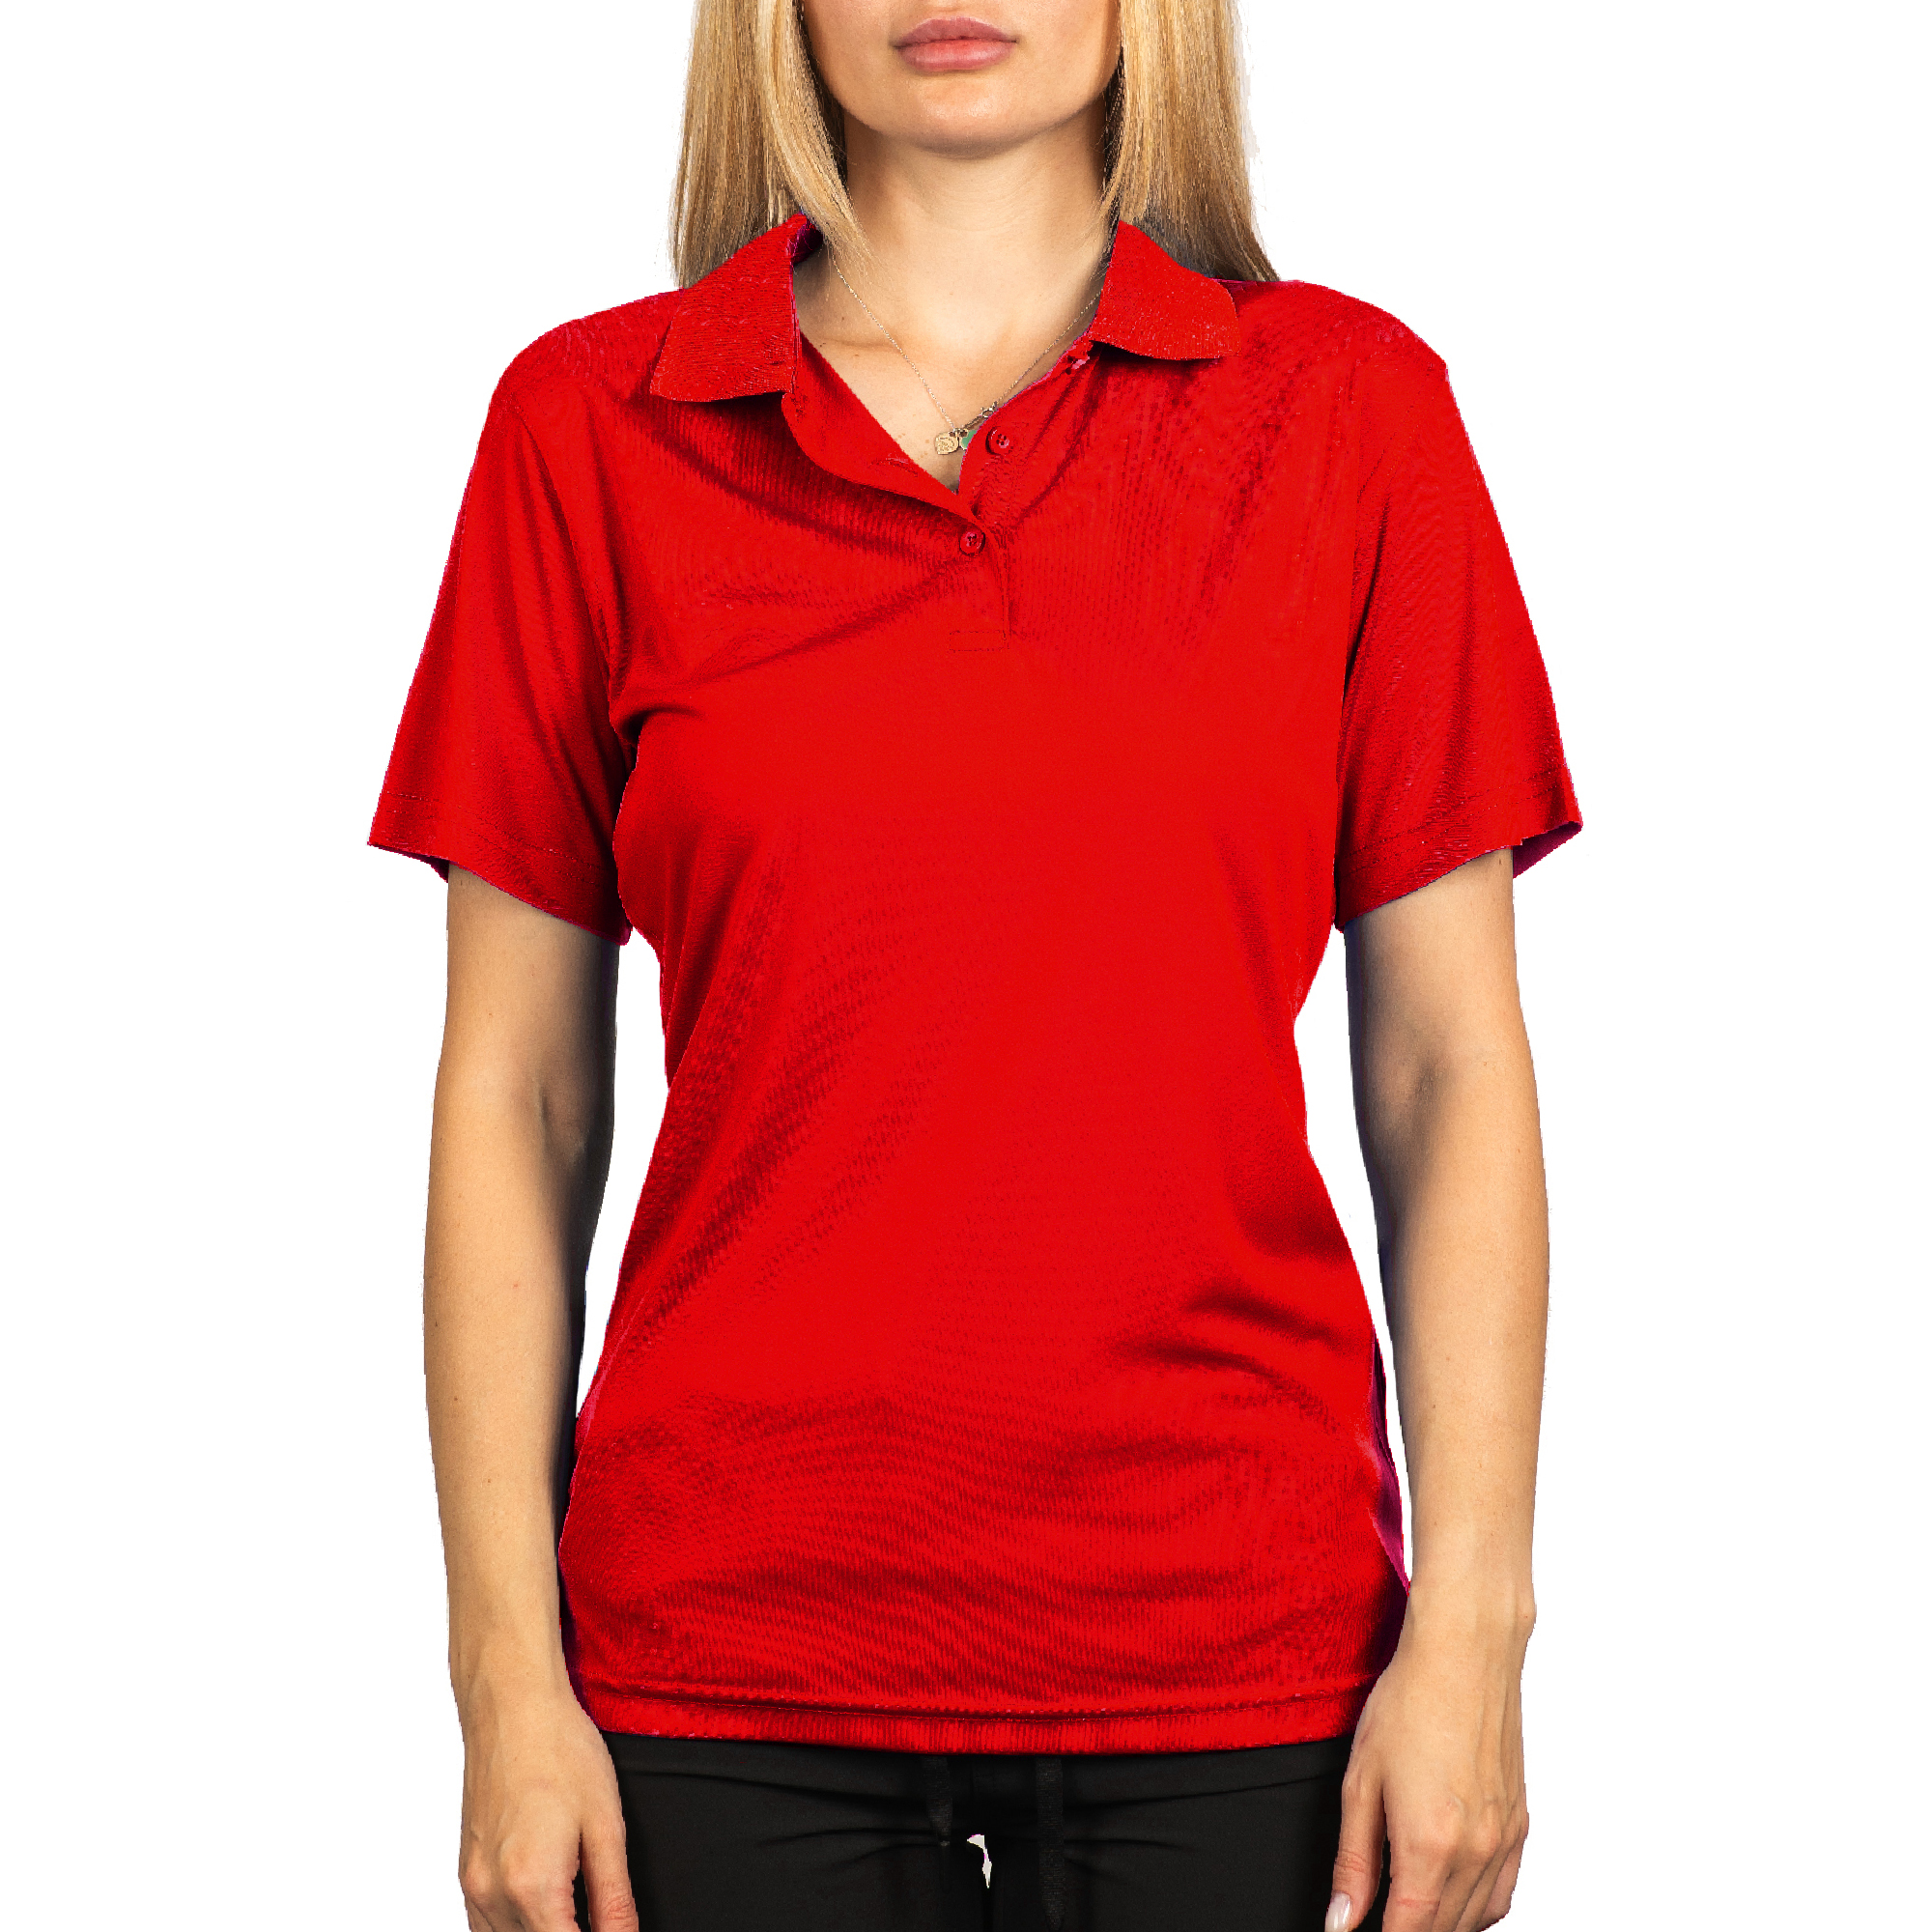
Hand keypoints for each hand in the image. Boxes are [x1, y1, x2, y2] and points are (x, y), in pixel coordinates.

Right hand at [456, 1676, 637, 1931]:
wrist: (511, 1703)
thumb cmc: (560, 1748)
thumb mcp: (606, 1825)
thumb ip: (614, 1899)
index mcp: (533, 1887)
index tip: (614, 1930)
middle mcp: (493, 1894)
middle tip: (600, 1917)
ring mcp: (473, 1885)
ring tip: (574, 1913)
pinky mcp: (465, 1872)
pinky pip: (484, 1927)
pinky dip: (514, 1930)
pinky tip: (543, 1912)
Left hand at [1326, 1594, 1532, 1931]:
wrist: (1466, 1653)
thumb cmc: (1409, 1703)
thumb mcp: (1360, 1781)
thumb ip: (1353, 1861)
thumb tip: (1343, 1921)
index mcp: (1429, 1844)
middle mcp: (1475, 1851)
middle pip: (1443, 1931)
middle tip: (1379, 1917)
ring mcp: (1505, 1840)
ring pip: (1477, 1920)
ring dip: (1442, 1924)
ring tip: (1408, 1910)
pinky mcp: (1520, 1825)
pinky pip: (1502, 1893)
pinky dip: (1477, 1908)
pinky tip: (1451, 1894)